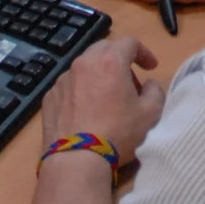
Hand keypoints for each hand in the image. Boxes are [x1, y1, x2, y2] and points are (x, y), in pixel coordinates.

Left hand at [37, 35, 166, 162]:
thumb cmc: (117, 134)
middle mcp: (84, 64)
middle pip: (104, 49)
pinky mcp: (49, 97)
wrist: (76, 161)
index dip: (144, 52)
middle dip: (119, 59)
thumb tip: (147, 85)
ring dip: (98, 74)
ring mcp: (63, 80)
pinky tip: (85, 111)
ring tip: (105, 98)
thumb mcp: (150, 114)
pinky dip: (80, 90)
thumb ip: (155, 92)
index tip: (151, 67)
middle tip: (128, 81)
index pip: (130, 42)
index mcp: (110, 62)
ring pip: (84, 67)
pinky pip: (69, 85)